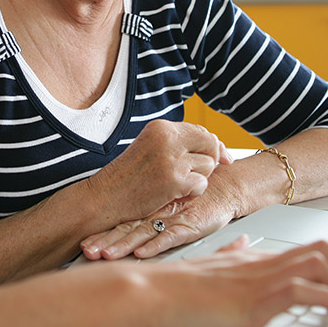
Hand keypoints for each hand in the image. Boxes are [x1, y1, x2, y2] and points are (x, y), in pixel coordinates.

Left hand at [81, 162, 237, 259]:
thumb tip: (123, 234)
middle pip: (126, 228)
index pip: (121, 222)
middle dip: (104, 242)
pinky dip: (155, 245)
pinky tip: (141, 253)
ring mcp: (173, 219)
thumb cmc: (196, 195)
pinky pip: (170, 236)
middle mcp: (157, 213)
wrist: (226, 187)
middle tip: (85, 251)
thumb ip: (150, 214)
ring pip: (143, 233)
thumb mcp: (169, 203)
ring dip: (122, 245)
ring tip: (105, 255)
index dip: (101, 233)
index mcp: (149, 208)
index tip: (81, 245)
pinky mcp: (190, 224)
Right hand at [84, 119, 231, 225]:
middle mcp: (167, 138)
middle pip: (210, 144)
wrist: (104, 198)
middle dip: (211, 160)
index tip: (223, 158)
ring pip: (208, 165)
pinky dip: (193, 193)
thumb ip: (178, 144)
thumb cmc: (128, 178)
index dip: (214, 145)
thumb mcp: (151, 149)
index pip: (201, 131)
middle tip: (196, 175)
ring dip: (198, 179)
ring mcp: (172, 159)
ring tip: (176, 186)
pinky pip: (202, 184)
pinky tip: (175, 195)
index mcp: (161, 128)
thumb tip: (217, 147)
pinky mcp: (174, 181)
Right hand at [143, 240, 327, 326]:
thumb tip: (240, 247)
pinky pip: (300, 291)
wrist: (149, 291)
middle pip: (318, 251)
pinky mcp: (253, 300)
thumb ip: (228, 257)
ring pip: (316, 264)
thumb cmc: (173, 287)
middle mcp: (259, 265)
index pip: (301, 252)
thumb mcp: (207, 268)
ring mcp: (258, 280)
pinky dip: (326, 298)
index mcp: (250, 260)